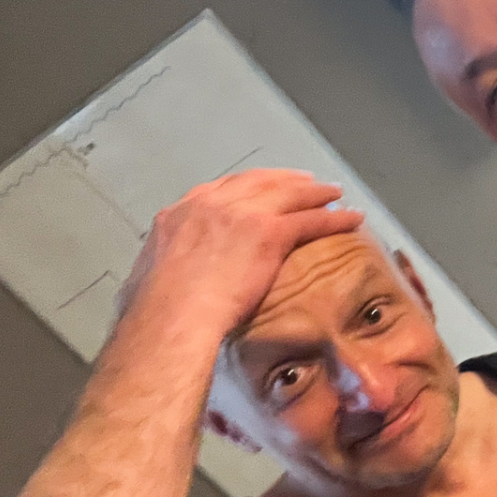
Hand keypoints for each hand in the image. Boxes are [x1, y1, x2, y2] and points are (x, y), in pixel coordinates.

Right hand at [117, 170, 362, 340]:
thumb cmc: (154, 312)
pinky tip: (351, 217)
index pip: (219, 189)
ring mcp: (241, 214)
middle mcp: (210, 205)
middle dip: (283, 180)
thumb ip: (158, 274)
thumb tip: (150, 289)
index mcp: (179, 215)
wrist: (172, 316)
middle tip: (304, 181)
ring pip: (288, 193)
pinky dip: (334, 217)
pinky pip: (311, 220)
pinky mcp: (269, 232)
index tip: (258, 189)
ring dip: (313, 191)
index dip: (245, 187)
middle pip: (257, 182)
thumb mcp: (145, 281)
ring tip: (332, 192)